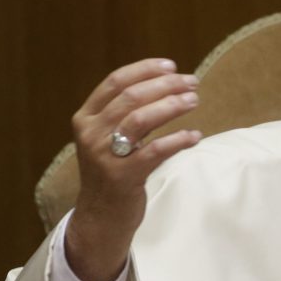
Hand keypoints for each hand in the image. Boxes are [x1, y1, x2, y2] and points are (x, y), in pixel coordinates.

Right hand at [65, 59, 201, 280]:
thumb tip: (166, 84)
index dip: (144, 70)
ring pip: (141, 119)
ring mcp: (105, 155)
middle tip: (192, 83)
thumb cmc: (114, 170)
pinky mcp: (123, 176)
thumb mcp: (109, 138)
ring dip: (172, 106)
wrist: (101, 215)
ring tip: (194, 101)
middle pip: (131, 97)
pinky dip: (178, 140)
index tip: (171, 65)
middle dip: (166, 85)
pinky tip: (195, 136)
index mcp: (86, 118)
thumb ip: (127, 113)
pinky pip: (155, 151)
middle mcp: (91, 134)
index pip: (115, 82)